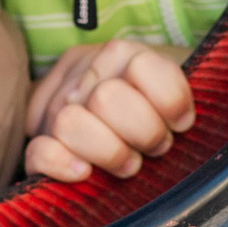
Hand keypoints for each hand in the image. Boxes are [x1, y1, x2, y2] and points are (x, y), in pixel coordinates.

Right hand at [24, 39, 196, 182]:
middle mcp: (88, 70)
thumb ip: (185, 95)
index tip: (181, 124)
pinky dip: (60, 163)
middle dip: (141, 133)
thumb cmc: (164, 111)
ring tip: (127, 162)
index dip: (169, 103)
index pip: (144, 68)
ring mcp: (59, 102)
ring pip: (70, 122)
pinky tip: (84, 173)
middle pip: (108, 100)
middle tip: (155, 148)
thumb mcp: (181, 91)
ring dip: (107, 151)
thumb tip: (189, 121)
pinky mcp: (39, 136)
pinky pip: (39, 150)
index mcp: (126, 53)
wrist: (125, 113)